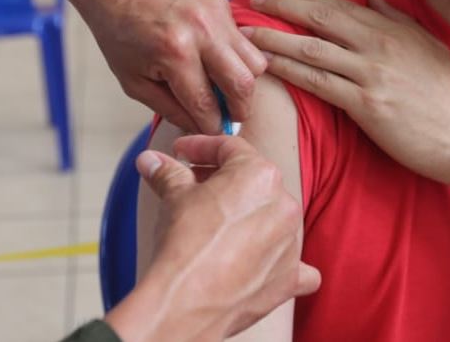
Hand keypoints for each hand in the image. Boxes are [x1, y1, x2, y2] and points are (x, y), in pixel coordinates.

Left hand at [50, 0, 265, 132]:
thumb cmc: (119, 38)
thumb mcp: (134, 84)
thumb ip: (171, 110)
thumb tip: (203, 129)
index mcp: (175, 54)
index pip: (207, 106)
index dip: (212, 128)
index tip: (212, 134)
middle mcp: (201, 31)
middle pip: (243, 85)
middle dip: (239, 111)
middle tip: (229, 117)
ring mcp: (215, 13)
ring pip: (255, 61)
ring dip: (242, 82)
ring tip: (222, 87)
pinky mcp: (220, 2)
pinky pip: (243, 39)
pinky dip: (234, 55)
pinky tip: (211, 58)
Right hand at [106, 136, 319, 341]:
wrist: (186, 302)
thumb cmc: (184, 247)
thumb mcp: (174, 198)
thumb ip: (168, 173)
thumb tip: (152, 161)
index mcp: (259, 175)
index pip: (229, 148)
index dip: (200, 148)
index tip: (183, 154)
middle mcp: (284, 204)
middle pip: (253, 182)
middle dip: (222, 182)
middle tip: (193, 187)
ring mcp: (291, 242)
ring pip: (274, 218)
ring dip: (250, 217)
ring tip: (218, 225)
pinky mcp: (290, 277)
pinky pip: (297, 264)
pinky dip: (280, 261)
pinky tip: (264, 262)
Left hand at [245, 0, 449, 184]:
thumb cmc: (449, 96)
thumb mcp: (428, 46)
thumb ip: (397, 19)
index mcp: (393, 30)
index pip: (338, 6)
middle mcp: (379, 46)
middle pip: (320, 19)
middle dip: (281, 8)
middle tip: (252, 1)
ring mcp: (371, 75)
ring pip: (312, 49)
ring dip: (275, 39)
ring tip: (248, 34)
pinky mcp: (366, 105)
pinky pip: (318, 84)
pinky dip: (290, 72)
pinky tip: (269, 67)